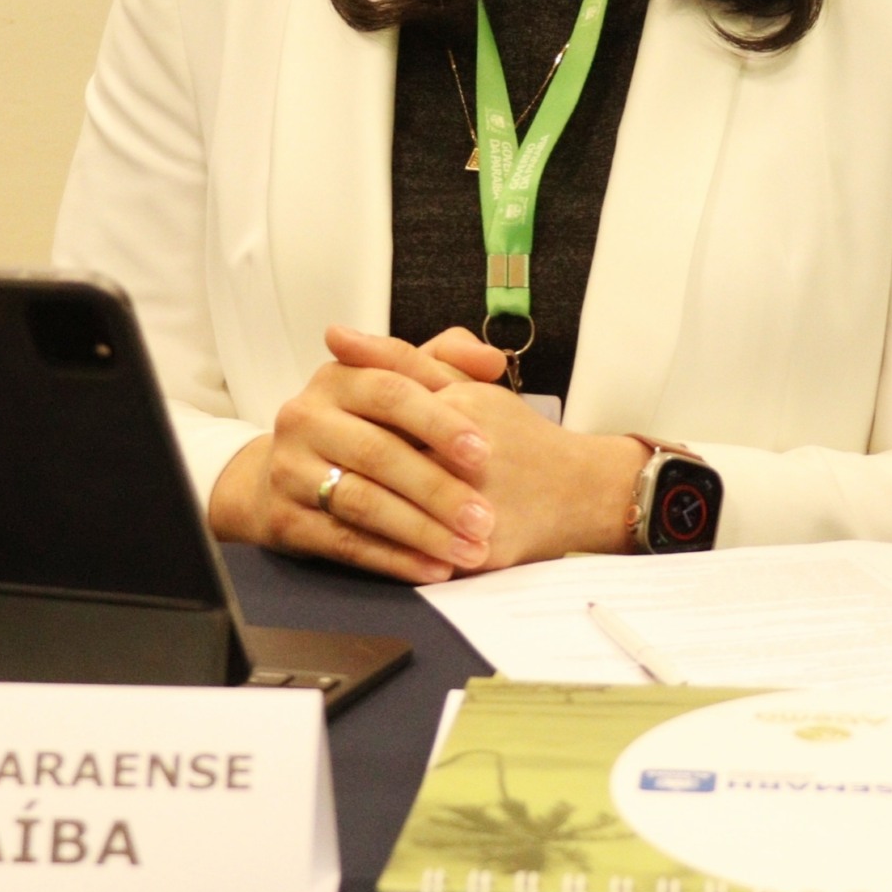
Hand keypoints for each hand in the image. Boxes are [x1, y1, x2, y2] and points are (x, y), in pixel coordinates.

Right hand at [204, 336, 497, 583]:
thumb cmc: (363, 423)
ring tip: (470, 550)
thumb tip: (492, 361)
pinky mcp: (284, 518)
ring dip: (422, 530)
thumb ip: (448, 362)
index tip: (484, 452)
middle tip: (485, 517)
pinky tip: (434, 568)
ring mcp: (289, 469)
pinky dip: (393, 558)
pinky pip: (344, 542)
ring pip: (362, 501)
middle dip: (437, 487)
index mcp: (338, 377)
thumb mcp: (397, 382)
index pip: (392, 391)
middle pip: (378, 451)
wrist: (284, 473)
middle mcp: (305, 417)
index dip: (440, 421)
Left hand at [329, 331, 647, 568]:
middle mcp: (469, 457)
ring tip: (329, 501)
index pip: (387, 399)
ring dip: (354, 507)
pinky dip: (381, 551)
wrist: (577, 491)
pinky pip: (414, 555)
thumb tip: (337, 335)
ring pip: (388, 511)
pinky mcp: (481, 550)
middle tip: (316, 464)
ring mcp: (474, 508)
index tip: (314, 411)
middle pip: (378, 460)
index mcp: (462, 408)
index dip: (345, 403)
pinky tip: (359, 541)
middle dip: (343, 464)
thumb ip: (405, 359)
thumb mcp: (468, 385)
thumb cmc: (517, 436)